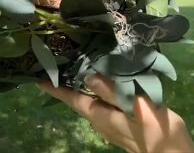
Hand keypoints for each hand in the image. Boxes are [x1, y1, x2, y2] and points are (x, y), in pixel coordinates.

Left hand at [39, 75, 193, 151]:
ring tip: (77, 67)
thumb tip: (86, 76)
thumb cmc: (154, 130)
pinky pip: (103, 104)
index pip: (72, 99)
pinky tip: (103, 81)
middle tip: (58, 64)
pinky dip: (98, 91)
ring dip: (82, 87)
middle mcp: (100, 121)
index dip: (55, 89)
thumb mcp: (134, 107)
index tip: (39, 78)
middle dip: (66, 84)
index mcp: (99, 116)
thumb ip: (111, 91)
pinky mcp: (121, 124)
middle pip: (78, 100)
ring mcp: (110, 124)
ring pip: (90, 102)